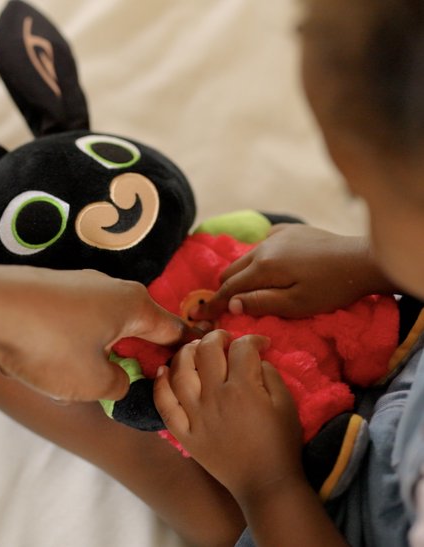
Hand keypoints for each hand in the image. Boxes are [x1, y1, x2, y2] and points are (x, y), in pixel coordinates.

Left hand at [0, 264, 194, 401]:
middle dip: (144, 354)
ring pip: (110, 323)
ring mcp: (83, 285)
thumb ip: (119, 386)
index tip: (188, 371)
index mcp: (133, 305)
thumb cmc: (50, 346)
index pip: (173, 330)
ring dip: (110, 350)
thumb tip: (119, 380)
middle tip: (142, 383)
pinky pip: (83, 318)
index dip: (183, 353)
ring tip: (96, 376)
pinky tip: (62, 358)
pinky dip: (85, 339)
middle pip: (141, 325)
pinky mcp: (56, 289)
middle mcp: (113, 288)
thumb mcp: (92, 382)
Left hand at [154, 330, 302, 502]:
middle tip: (224, 339)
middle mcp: (215, 397)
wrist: (265, 483)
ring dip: (186, 352)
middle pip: (206, 351)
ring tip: (194, 348)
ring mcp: (195, 415)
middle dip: (216, 337)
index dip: (252, 339)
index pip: (241, 348)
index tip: (260, 344)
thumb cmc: (280, 443)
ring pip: (180, 371)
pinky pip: (165, 404)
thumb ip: (270, 374)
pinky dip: (160, 385)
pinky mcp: (184, 432)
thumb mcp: (287, 404)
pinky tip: (163, 371)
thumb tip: (254, 356)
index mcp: (243, 388)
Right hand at [193, 224, 395, 318]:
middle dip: (224, 288)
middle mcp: (263, 248)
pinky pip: (263, 243)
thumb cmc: (330, 289)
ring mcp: (276, 235)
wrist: (361, 260)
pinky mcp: (289, 230)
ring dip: (241, 273)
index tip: (196, 315)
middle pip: (232, 270)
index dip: (213, 303)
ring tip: (244, 288)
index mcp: (262, 268)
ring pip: (246, 256)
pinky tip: (268, 264)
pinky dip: (258, 256)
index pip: (229, 288)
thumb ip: (261, 303)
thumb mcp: (296, 305)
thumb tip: (232, 304)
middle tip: (222, 305)